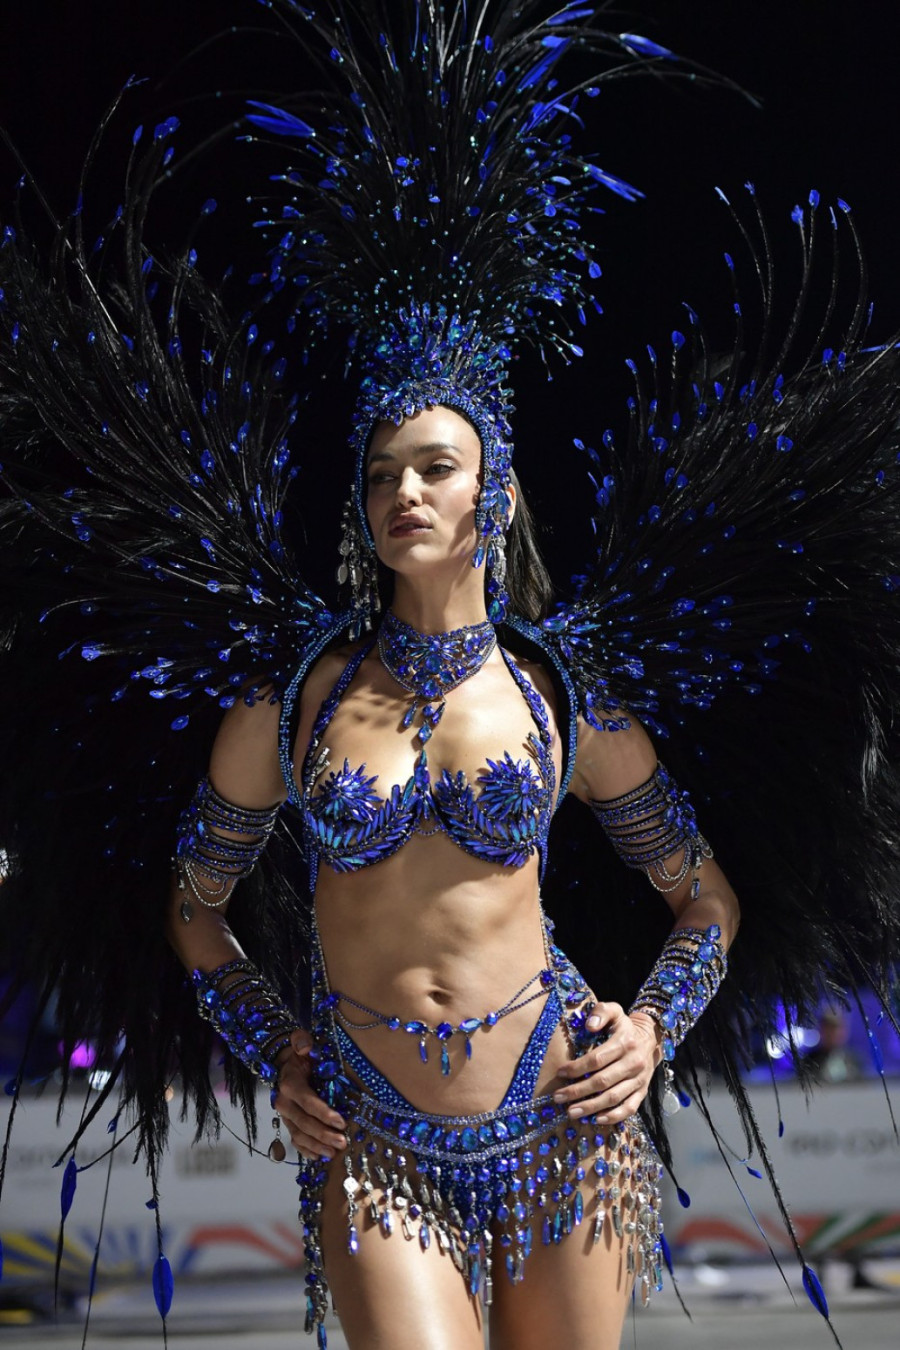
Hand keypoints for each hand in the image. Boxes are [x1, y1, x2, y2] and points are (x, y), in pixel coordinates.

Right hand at [272, 1029, 346, 1159]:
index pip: (307, 1102)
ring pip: (299, 1135)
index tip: (341, 1122)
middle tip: (342, 1142)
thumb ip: (301, 1041)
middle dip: (324, 1134)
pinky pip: (295, 1141)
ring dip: (317, 1146)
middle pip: (304, 1123)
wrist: (285, 1063)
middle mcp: (283, 1102)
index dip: (324, 1113)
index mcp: (289, 1084)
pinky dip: (306, 1151)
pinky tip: (319, 1157)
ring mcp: (285, 1115)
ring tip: (334, 1152)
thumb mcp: (301, 1041)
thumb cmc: (300, 1053)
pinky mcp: (288, 1123)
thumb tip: (305, 1046)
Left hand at [553, 1003, 661, 1123]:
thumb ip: (601, 1012)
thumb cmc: (624, 1026)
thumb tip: (589, 1025)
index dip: (577, 1068)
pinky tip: (596, 1119)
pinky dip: (613, 1116)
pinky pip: (629, 1108)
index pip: (597, 1059)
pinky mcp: (642, 1091)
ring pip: (614, 1097)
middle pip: (602, 1081)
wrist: (651, 1038)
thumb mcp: (614, 1011)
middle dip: (578, 1091)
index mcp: (624, 1043)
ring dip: (591, 1107)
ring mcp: (639, 1080)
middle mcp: (633, 1063)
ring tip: (571, 1112)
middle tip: (558, 1097)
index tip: (560, 1072)